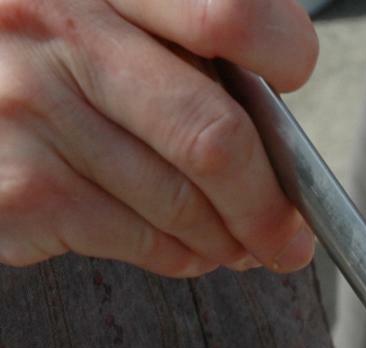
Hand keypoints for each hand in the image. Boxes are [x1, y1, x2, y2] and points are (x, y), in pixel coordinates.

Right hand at [0, 0, 318, 275]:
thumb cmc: (36, 45)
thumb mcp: (97, 4)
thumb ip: (181, 34)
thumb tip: (277, 133)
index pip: (228, 11)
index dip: (283, 52)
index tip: (289, 78)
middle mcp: (51, 27)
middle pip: (214, 135)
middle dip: (271, 202)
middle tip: (290, 234)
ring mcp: (25, 107)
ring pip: (184, 203)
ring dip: (231, 238)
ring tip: (241, 243)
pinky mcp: (17, 188)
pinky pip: (140, 239)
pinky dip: (181, 255)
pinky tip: (186, 247)